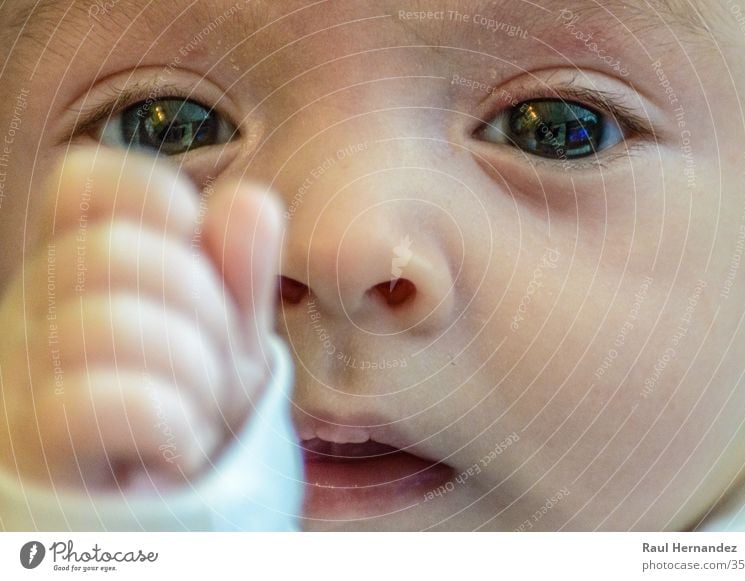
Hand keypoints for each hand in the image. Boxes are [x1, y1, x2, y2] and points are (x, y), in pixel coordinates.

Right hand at [0, 147, 284, 493]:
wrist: (177, 519)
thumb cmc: (197, 417)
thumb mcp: (232, 338)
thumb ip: (240, 272)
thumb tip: (250, 202)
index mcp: (79, 271)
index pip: (86, 181)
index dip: (162, 206)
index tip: (206, 269)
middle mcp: (33, 316)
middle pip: (115, 252)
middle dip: (207, 315)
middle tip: (214, 370)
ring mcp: (18, 385)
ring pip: (104, 323)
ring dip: (193, 375)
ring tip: (198, 414)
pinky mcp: (29, 457)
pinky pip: (95, 401)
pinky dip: (167, 423)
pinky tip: (178, 451)